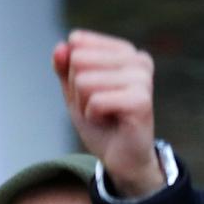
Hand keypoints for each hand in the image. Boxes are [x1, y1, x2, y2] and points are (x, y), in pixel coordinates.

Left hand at [52, 30, 162, 197]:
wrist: (121, 159)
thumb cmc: (100, 123)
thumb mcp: (74, 92)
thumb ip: (64, 67)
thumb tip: (61, 47)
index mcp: (124, 51)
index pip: (76, 45)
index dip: (73, 75)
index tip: (91, 94)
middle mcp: (137, 59)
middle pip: (78, 60)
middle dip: (78, 91)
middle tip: (97, 108)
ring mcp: (142, 78)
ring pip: (84, 81)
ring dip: (85, 106)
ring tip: (104, 116)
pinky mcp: (140, 99)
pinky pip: (95, 101)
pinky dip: (93, 116)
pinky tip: (110, 123)